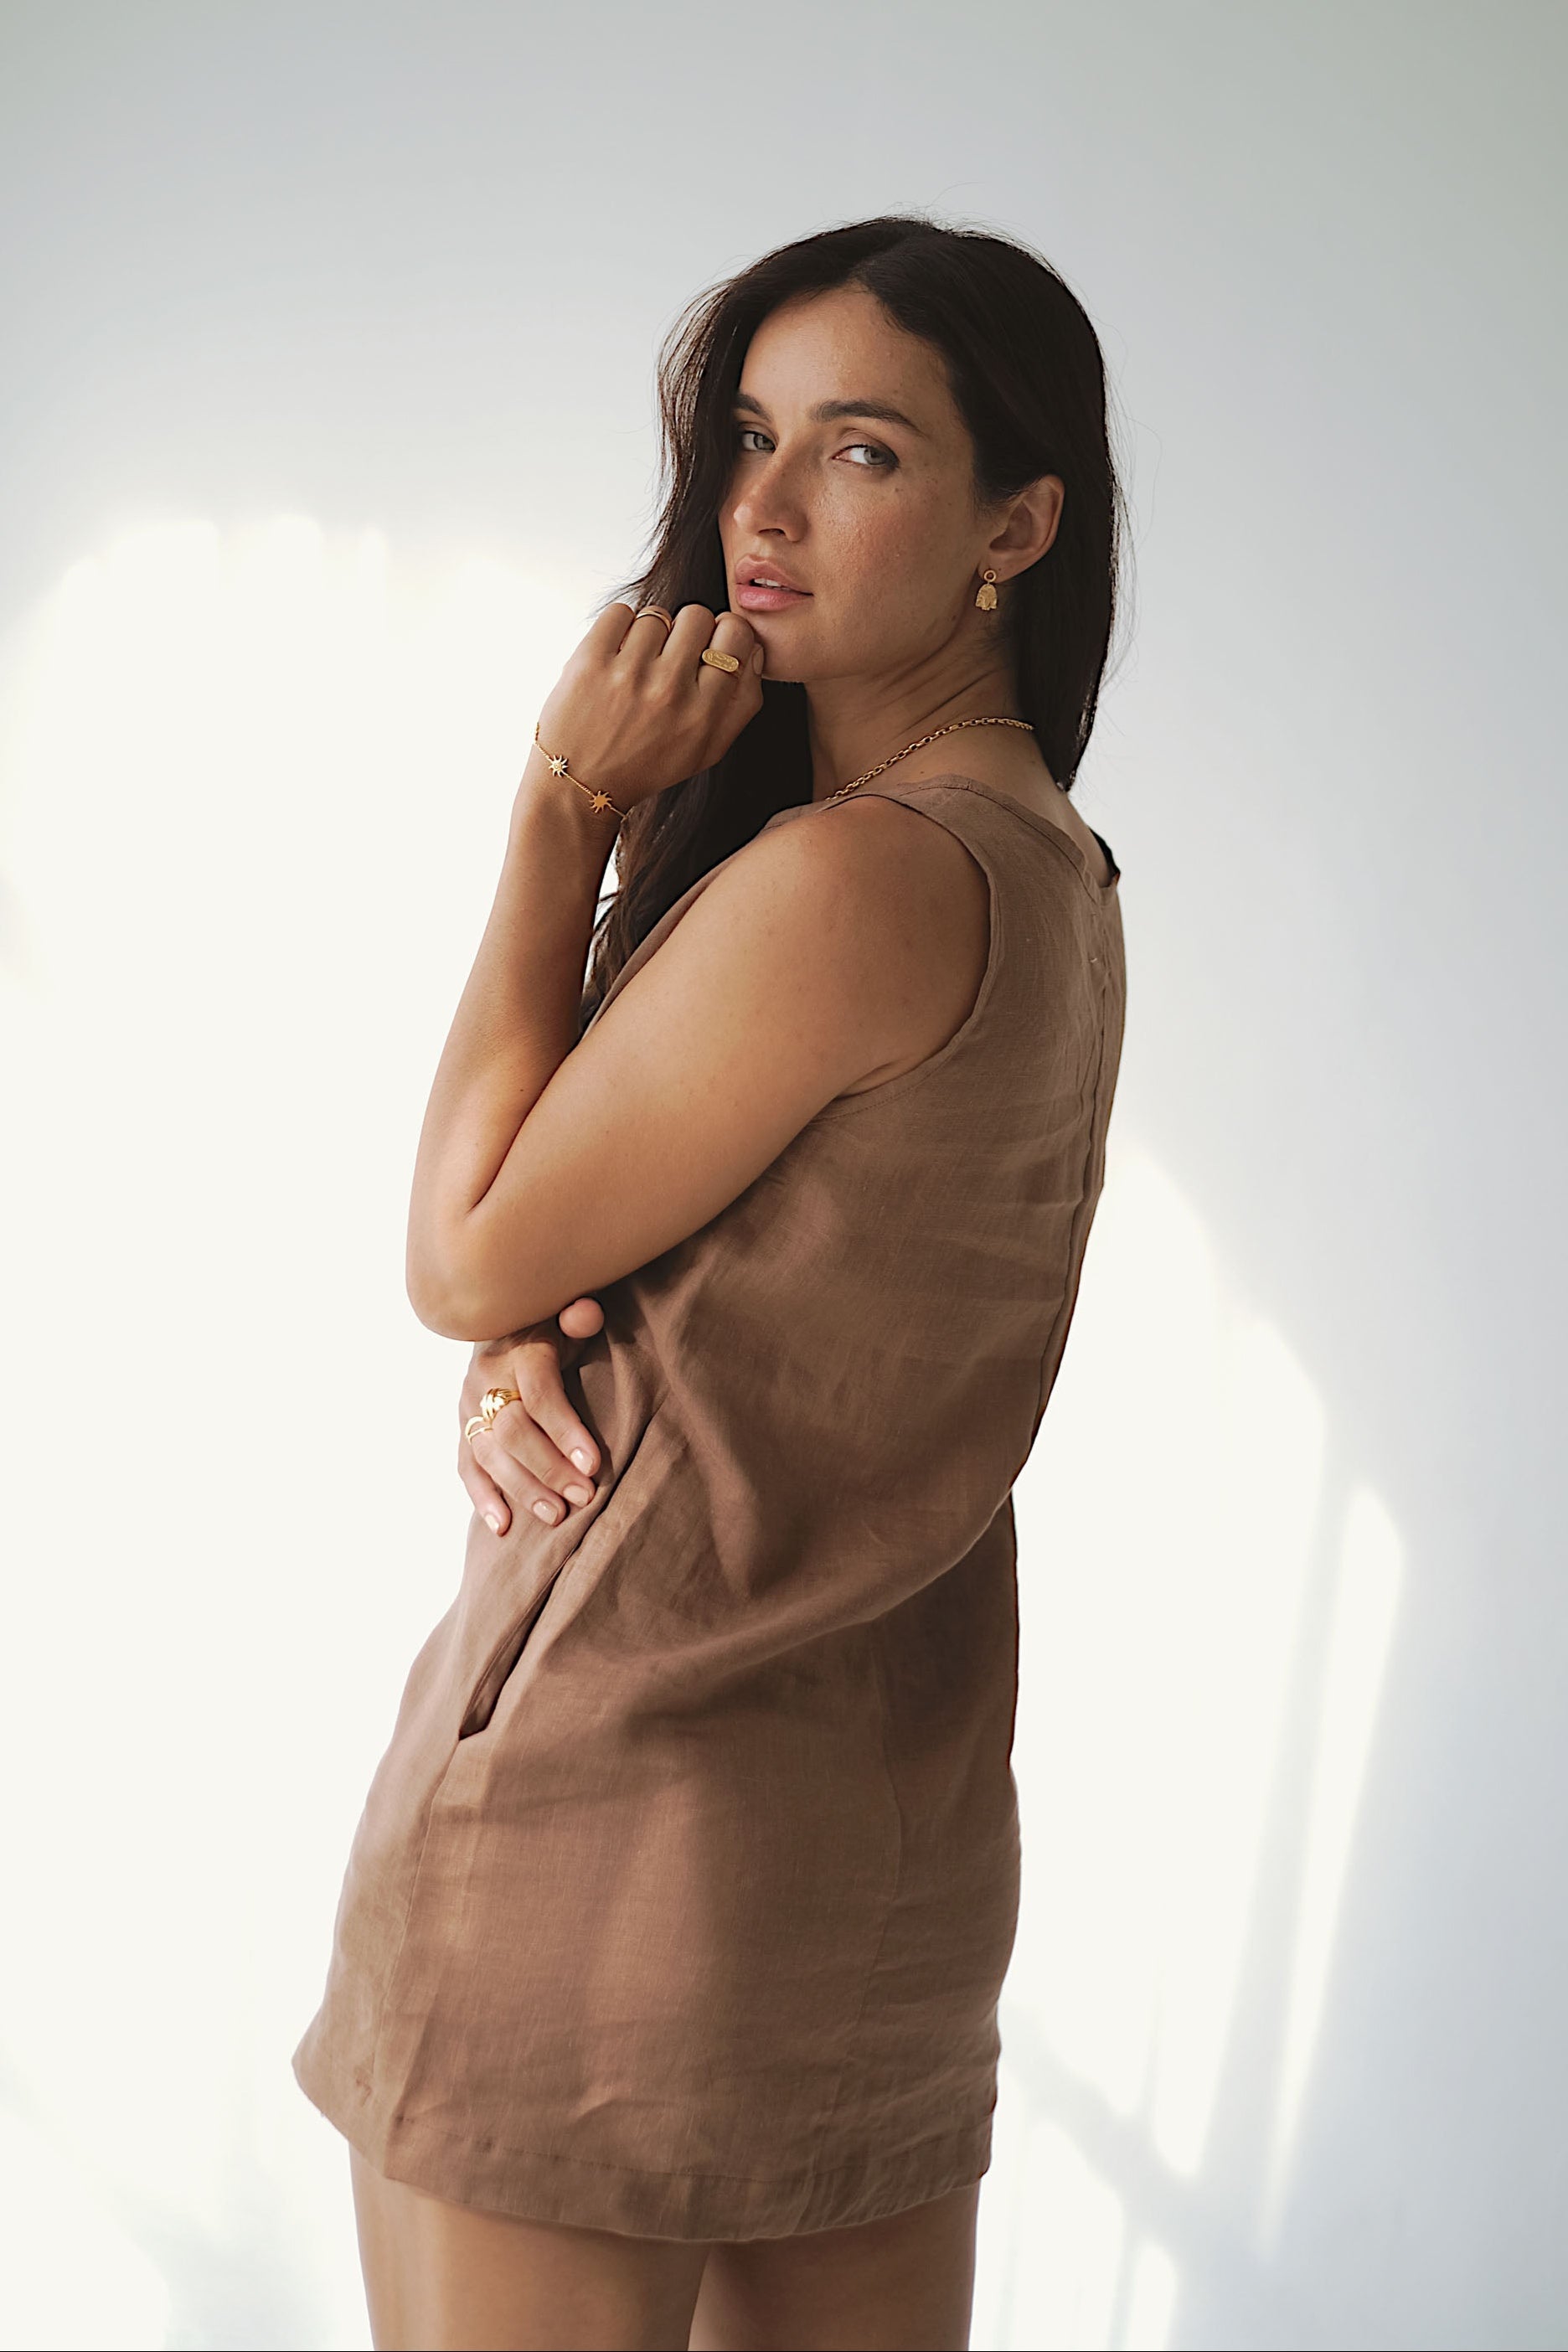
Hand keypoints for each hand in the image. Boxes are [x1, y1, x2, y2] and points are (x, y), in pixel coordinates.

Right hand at [458, 1294, 606, 1536]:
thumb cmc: (549, 1327)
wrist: (502, 1324)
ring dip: (522, 1489)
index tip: (593, 1464)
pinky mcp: (463, 1428)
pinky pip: (466, 1466)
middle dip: (549, 1468)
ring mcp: (469, 1406)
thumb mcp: (565, 1316)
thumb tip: (586, 1315)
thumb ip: (578, 1318)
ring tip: (556, 1516)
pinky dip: (482, 1497)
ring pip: (489, 1454)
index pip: (540, 1394)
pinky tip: (503, 1526)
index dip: (565, 1430)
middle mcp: (487, 1379)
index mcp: (519, 1351)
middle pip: (513, 1431)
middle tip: (583, 1497)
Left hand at [529, 601, 764, 816]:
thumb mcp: (708, 749)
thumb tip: (754, 650)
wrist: (580, 784)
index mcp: (704, 713)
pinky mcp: (591, 662)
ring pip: (657, 614)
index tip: (709, 643)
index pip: (736, 635)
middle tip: (670, 656)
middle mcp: (670, 692)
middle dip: (686, 631)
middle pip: (697, 616)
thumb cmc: (647, 764)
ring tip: (637, 665)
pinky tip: (616, 655)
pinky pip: (619, 612)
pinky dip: (619, 627)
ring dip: (649, 634)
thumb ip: (742, 702)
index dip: (725, 632)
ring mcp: (629, 675)